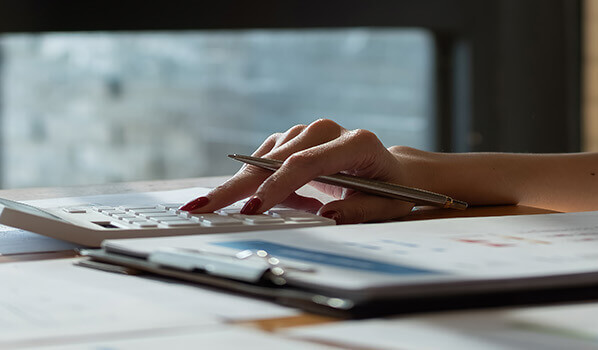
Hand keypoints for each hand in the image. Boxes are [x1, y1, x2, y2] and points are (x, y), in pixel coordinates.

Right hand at [178, 119, 422, 223]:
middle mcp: (326, 130)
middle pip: (276, 158)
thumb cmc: (390, 190)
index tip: (254, 208)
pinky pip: (264, 163)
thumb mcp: (386, 207)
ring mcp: (306, 132)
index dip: (277, 186)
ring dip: (241, 185)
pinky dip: (255, 184)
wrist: (392, 171)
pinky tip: (264, 202)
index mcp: (356, 142)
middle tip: (204, 205)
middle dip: (238, 185)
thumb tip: (324, 217)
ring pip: (263, 159)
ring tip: (222, 206)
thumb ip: (358, 212)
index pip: (307, 163)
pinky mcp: (291, 141)